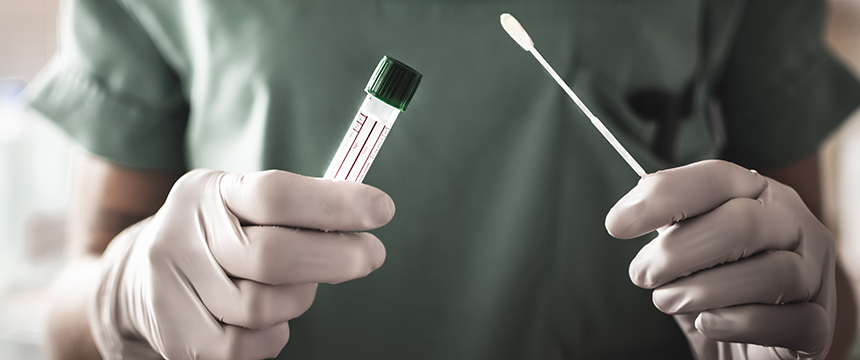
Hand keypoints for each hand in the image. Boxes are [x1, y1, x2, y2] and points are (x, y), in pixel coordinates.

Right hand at [89, 169, 392, 359]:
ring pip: (264, 306)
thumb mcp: (243, 203)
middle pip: (272, 256)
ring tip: (301, 285)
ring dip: (300, 298)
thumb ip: (296, 207)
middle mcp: (183, 236)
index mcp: (209, 192)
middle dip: (335, 258)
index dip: (334, 203)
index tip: (382, 210)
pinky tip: (274, 316)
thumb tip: (365, 218)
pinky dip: (276, 332)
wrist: (140, 279)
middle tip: (371, 255)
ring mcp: (174, 289)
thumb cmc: (220, 235)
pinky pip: (250, 345)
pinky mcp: (180, 338)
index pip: (275, 194)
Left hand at [605, 160, 835, 359]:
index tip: (616, 225)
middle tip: (641, 275)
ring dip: (705, 289)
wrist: (743, 350)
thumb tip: (634, 202)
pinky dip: (743, 322)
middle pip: (743, 223)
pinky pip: (792, 320)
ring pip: (772, 272)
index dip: (664, 197)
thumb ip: (671, 225)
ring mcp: (814, 275)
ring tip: (666, 301)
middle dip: (679, 250)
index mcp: (759, 195)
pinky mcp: (819, 325)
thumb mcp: (686, 254)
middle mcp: (794, 226)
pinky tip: (707, 323)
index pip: (717, 178)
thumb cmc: (711, 290)